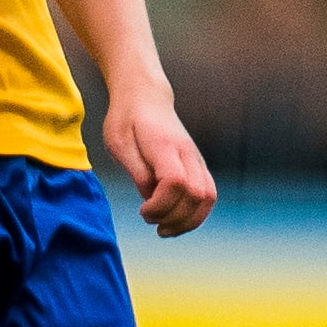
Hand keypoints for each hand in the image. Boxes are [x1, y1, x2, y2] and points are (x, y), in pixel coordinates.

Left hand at [103, 86, 215, 238]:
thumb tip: (151, 198)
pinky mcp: (198, 165)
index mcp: (164, 145)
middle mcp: (187, 153)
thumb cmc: (126, 119)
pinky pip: (208, 194)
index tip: (142, 210)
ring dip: (188, 221)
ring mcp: (196, 159)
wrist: (146, 97)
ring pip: (208, 197)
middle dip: (174, 218)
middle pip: (196, 194)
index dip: (161, 204)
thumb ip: (137, 172)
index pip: (175, 182)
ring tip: (164, 229)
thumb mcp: (119, 143)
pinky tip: (175, 220)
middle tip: (149, 220)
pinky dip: (196, 214)